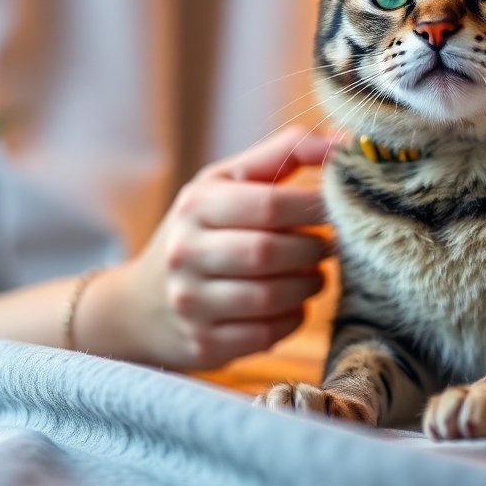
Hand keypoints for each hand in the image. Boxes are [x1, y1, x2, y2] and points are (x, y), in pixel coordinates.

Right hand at [76, 127, 337, 369]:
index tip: (338, 209)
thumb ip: (284, 154)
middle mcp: (186, 253)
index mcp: (196, 205)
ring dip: (309, 284)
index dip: (315, 207)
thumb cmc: (202, 230)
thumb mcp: (227, 182)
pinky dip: (293, 317)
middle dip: (314, 249)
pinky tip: (292, 303)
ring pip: (273, 297)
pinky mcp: (204, 344)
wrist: (138, 305)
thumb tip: (346, 141)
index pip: (270, 204)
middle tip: (330, 245)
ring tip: (313, 272)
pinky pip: (268, 334)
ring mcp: (191, 303)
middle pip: (272, 252)